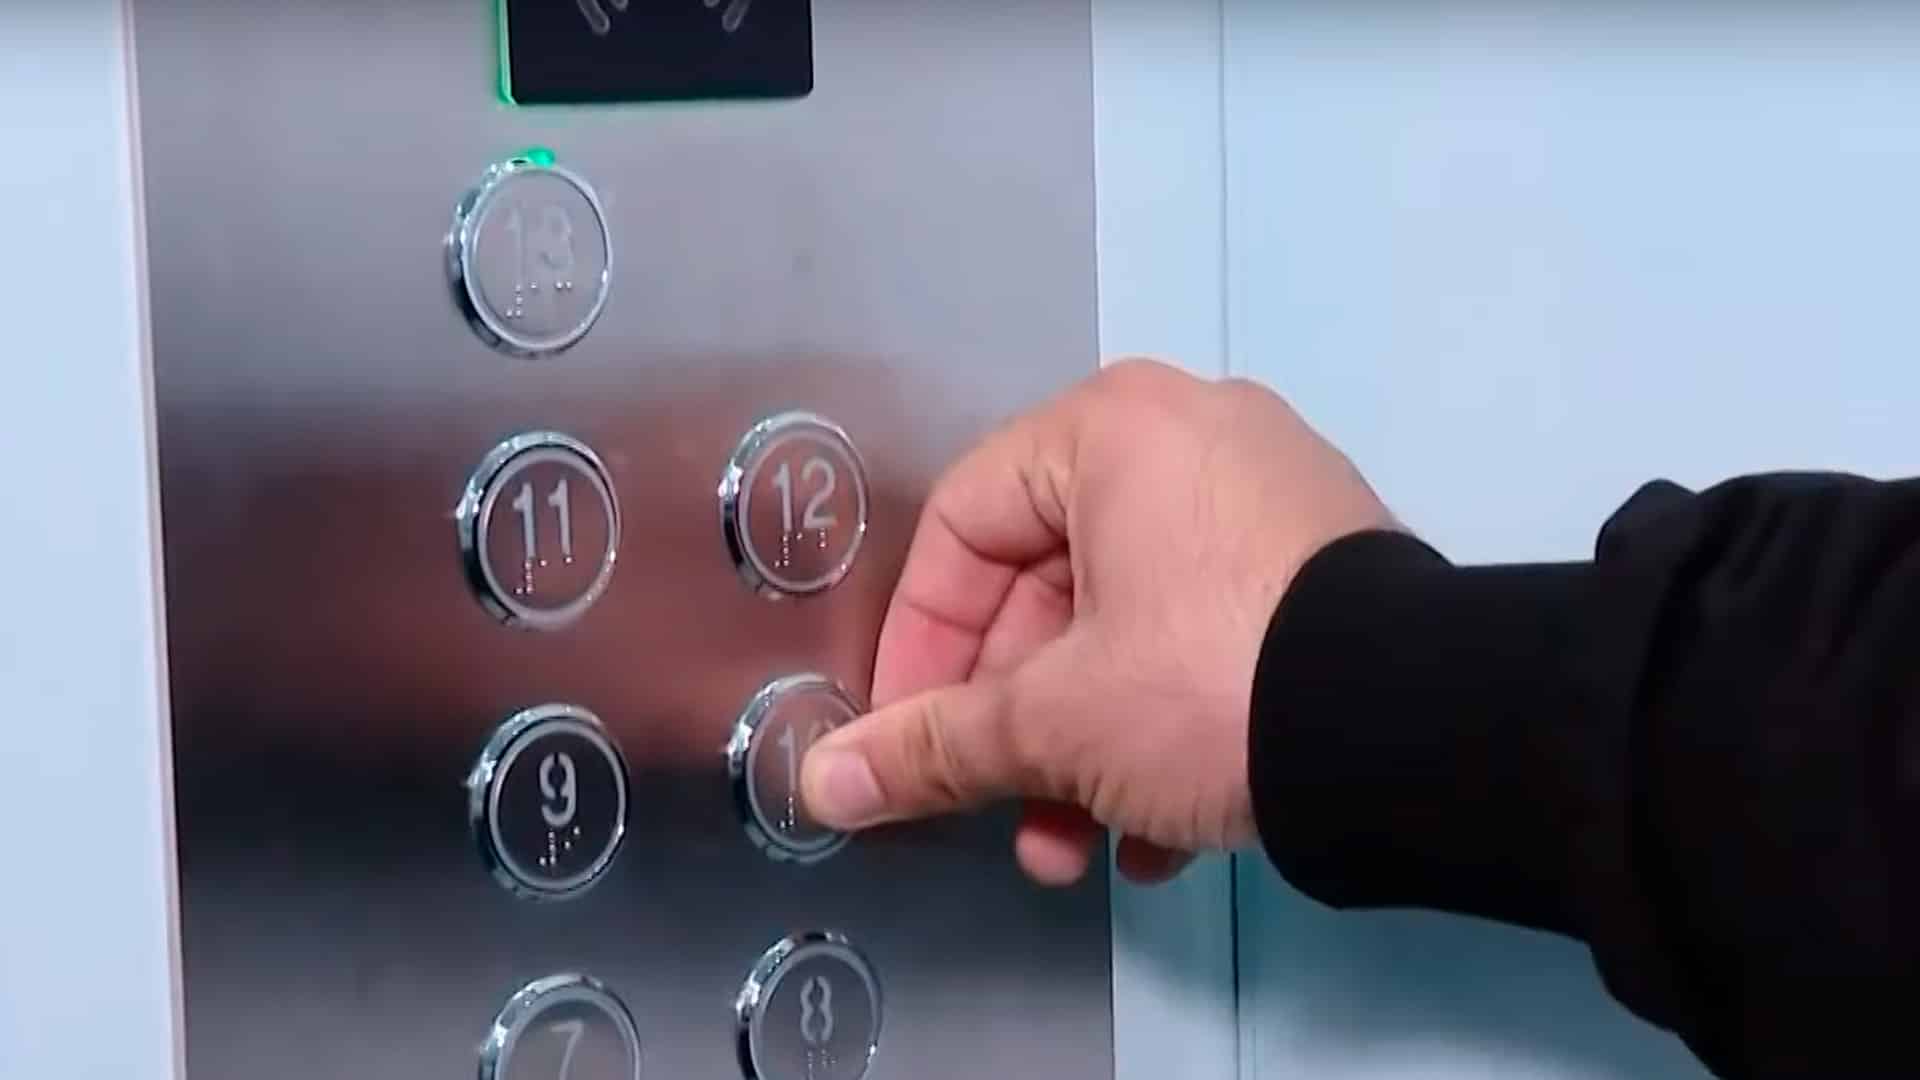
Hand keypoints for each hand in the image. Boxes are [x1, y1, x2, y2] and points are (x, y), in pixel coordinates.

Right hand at [799, 358, 1396, 885]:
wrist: (1426, 732)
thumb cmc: (1212, 683)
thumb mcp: (1055, 722)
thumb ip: (931, 744)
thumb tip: (826, 781)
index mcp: (1111, 429)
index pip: (962, 527)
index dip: (916, 645)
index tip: (903, 738)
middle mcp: (1191, 438)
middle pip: (1047, 589)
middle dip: (1014, 727)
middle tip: (999, 812)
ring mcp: (1268, 500)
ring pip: (1126, 628)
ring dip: (1084, 749)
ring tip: (1082, 849)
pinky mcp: (1323, 570)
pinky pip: (1206, 636)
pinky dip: (1167, 729)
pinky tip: (1163, 833)